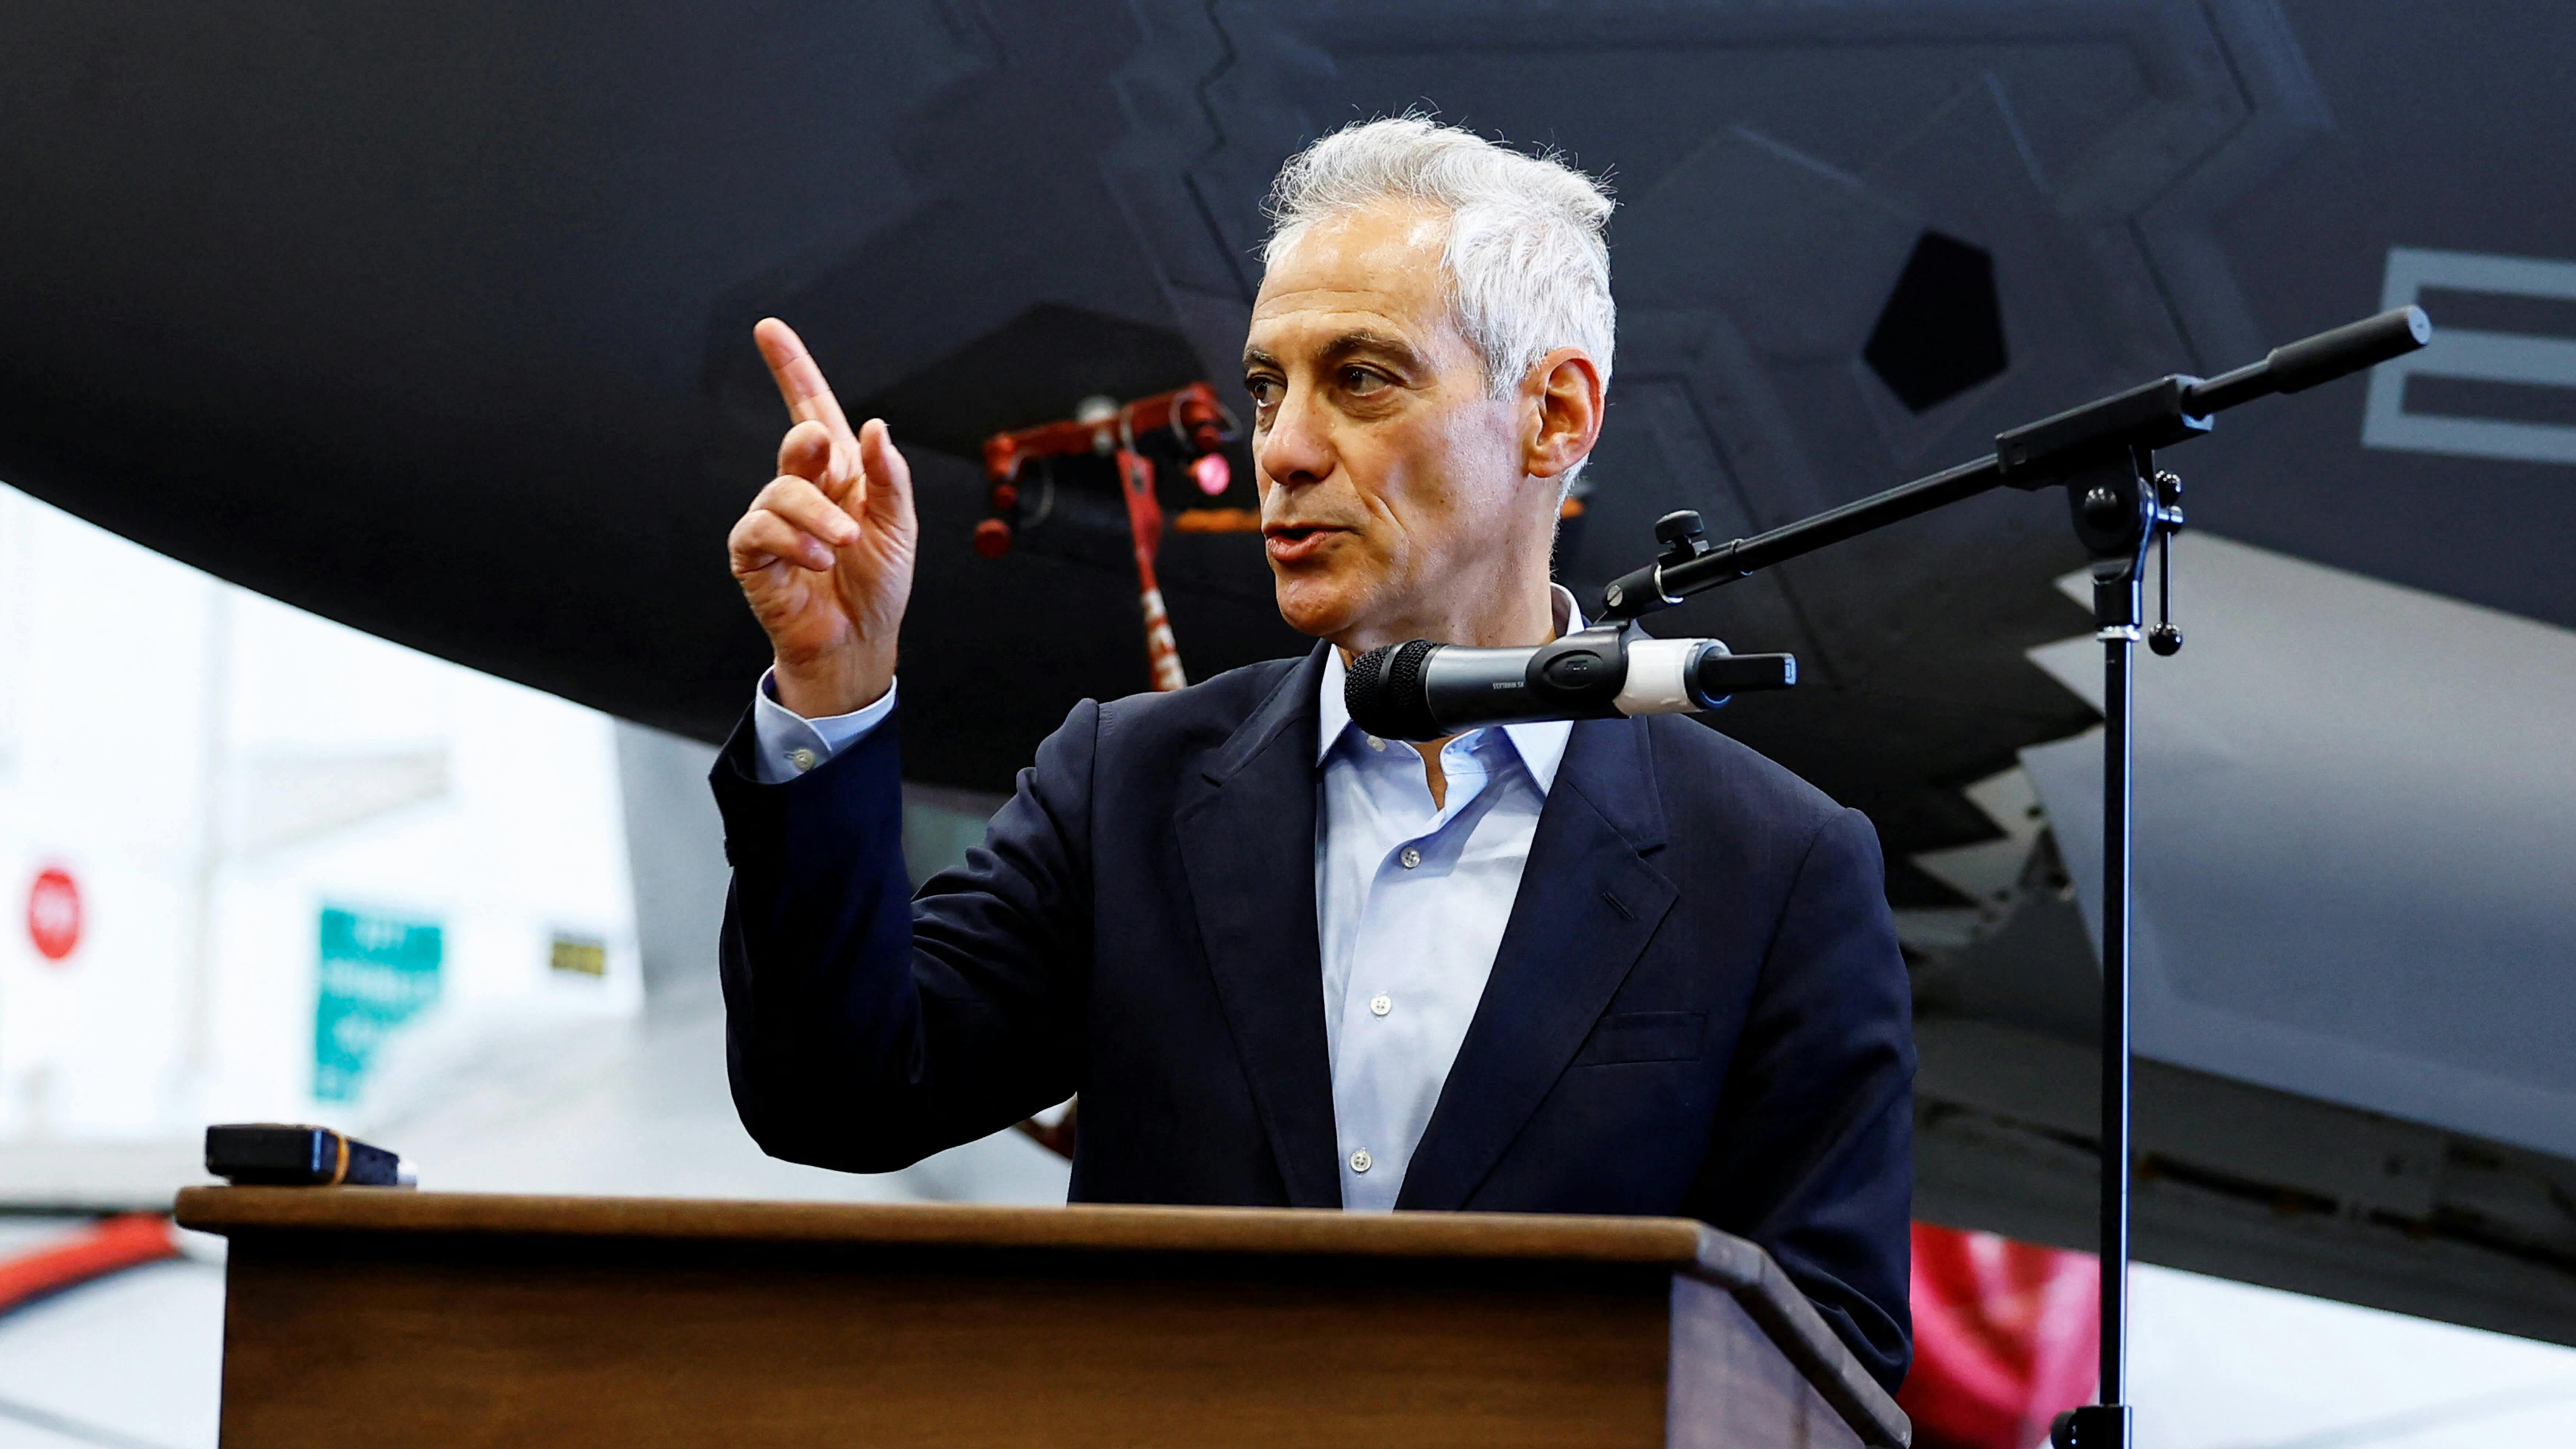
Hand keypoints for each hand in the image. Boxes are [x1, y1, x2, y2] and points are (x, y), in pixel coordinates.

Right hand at [728, 318, 917, 717]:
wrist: (859, 641)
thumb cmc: (878, 585)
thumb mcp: (899, 528)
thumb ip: (888, 478)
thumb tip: (875, 428)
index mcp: (841, 473)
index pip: (811, 409)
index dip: (791, 369)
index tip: (769, 329)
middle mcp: (804, 488)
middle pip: (794, 442)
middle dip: (807, 448)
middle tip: (824, 459)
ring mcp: (775, 519)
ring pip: (781, 490)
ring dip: (816, 517)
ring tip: (842, 546)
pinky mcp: (754, 553)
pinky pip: (760, 529)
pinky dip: (793, 541)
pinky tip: (817, 561)